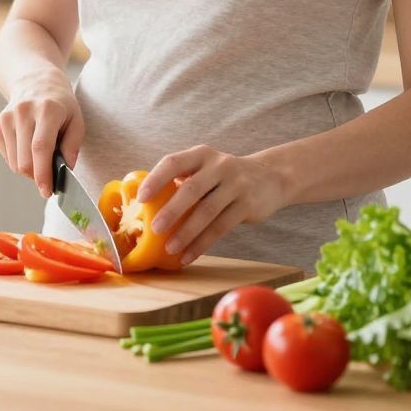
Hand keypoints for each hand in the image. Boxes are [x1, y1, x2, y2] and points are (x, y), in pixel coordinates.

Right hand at [0, 71, 84, 197]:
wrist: (34, 81)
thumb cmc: (59, 103)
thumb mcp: (76, 119)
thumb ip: (73, 145)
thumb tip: (65, 170)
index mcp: (47, 109)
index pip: (40, 147)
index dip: (43, 173)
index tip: (47, 191)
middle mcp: (23, 112)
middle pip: (25, 160)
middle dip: (38, 175)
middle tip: (50, 174)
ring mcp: (6, 118)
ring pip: (14, 163)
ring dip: (29, 168)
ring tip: (40, 154)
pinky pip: (7, 157)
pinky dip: (19, 160)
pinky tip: (27, 146)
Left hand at [136, 146, 285, 264]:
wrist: (269, 177)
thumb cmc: (223, 177)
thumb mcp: (206, 168)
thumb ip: (182, 180)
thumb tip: (144, 207)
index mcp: (201, 154)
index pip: (174, 162)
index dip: (156, 179)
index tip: (141, 198)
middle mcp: (219, 166)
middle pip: (192, 189)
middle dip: (171, 210)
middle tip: (154, 228)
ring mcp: (236, 185)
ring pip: (207, 212)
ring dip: (187, 232)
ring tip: (170, 248)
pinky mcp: (247, 205)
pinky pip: (221, 227)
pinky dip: (202, 244)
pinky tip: (188, 256)